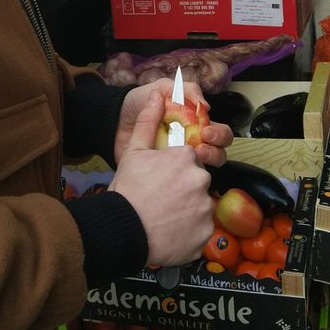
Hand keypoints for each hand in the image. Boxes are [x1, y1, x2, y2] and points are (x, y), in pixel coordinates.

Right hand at [109, 89, 214, 266]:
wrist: (123, 230)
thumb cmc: (128, 188)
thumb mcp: (133, 151)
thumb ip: (148, 121)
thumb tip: (157, 96)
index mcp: (186, 157)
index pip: (189, 158)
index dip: (174, 168)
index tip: (161, 179)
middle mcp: (201, 179)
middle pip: (197, 181)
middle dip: (184, 188)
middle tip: (162, 200)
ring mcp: (206, 207)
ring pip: (200, 205)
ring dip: (187, 210)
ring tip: (164, 217)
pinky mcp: (206, 232)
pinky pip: (201, 228)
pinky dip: (189, 231)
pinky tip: (170, 231)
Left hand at [113, 77, 231, 167]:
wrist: (113, 122)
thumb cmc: (139, 103)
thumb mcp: (162, 88)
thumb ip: (185, 90)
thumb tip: (206, 106)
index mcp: (195, 124)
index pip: (219, 132)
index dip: (219, 134)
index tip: (206, 131)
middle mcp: (192, 143)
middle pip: (218, 152)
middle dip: (216, 149)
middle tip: (201, 145)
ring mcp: (179, 160)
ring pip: (205, 168)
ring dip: (205, 163)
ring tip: (192, 157)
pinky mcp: (166, 174)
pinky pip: (182, 180)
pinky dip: (186, 178)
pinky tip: (177, 171)